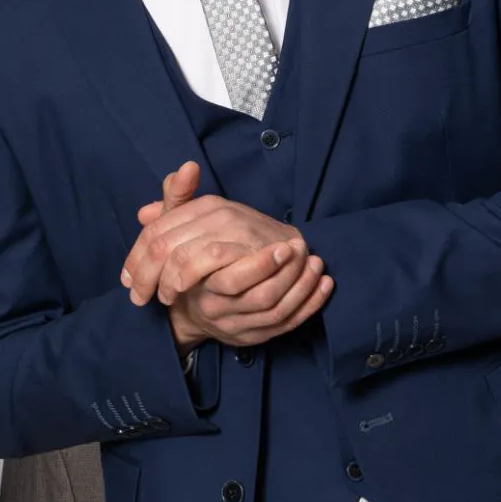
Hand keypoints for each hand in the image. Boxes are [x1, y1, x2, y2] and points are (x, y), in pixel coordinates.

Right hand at [122, 163, 333, 349]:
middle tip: (305, 251)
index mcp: (199, 283)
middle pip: (259, 299)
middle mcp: (217, 309)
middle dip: (287, 276)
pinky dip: (309, 306)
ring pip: (276, 313)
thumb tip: (187, 166)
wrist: (185, 305)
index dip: (261, 265)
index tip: (284, 246)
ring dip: (302, 288)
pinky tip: (325, 285)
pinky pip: (287, 325)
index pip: (230, 280)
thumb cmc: (184, 258)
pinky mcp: (256, 335)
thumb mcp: (175, 226)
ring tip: (318, 263)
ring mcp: (237, 325)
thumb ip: (179, 197)